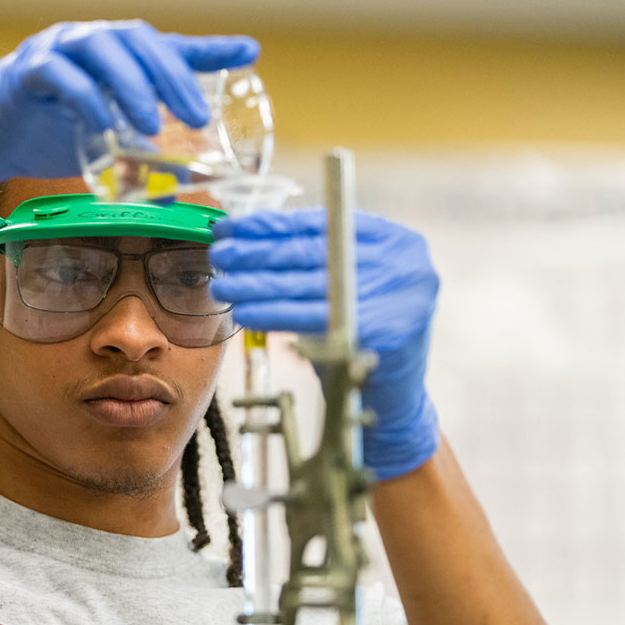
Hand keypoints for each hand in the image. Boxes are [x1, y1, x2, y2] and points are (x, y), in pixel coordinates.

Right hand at [0, 20, 258, 204]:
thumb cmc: (46, 133)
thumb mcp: (105, 138)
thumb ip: (143, 148)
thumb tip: (187, 184)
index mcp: (113, 53)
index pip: (165, 46)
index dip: (207, 49)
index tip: (249, 51)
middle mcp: (88, 41)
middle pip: (139, 42)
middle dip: (172, 77)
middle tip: (196, 117)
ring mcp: (56, 50)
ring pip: (103, 51)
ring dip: (132, 86)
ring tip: (153, 125)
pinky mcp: (26, 72)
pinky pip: (61, 75)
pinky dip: (86, 99)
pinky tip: (104, 126)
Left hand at [209, 209, 439, 479]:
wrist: (394, 400)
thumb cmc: (360, 339)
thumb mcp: (343, 288)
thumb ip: (312, 260)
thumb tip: (244, 236)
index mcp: (395, 241)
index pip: (323, 224)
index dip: (272, 225)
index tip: (232, 228)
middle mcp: (405, 262)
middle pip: (313, 251)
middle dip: (258, 252)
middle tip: (219, 255)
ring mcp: (399, 295)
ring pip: (308, 285)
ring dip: (258, 284)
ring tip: (224, 286)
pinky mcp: (385, 331)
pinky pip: (313, 318)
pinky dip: (274, 314)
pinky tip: (245, 313)